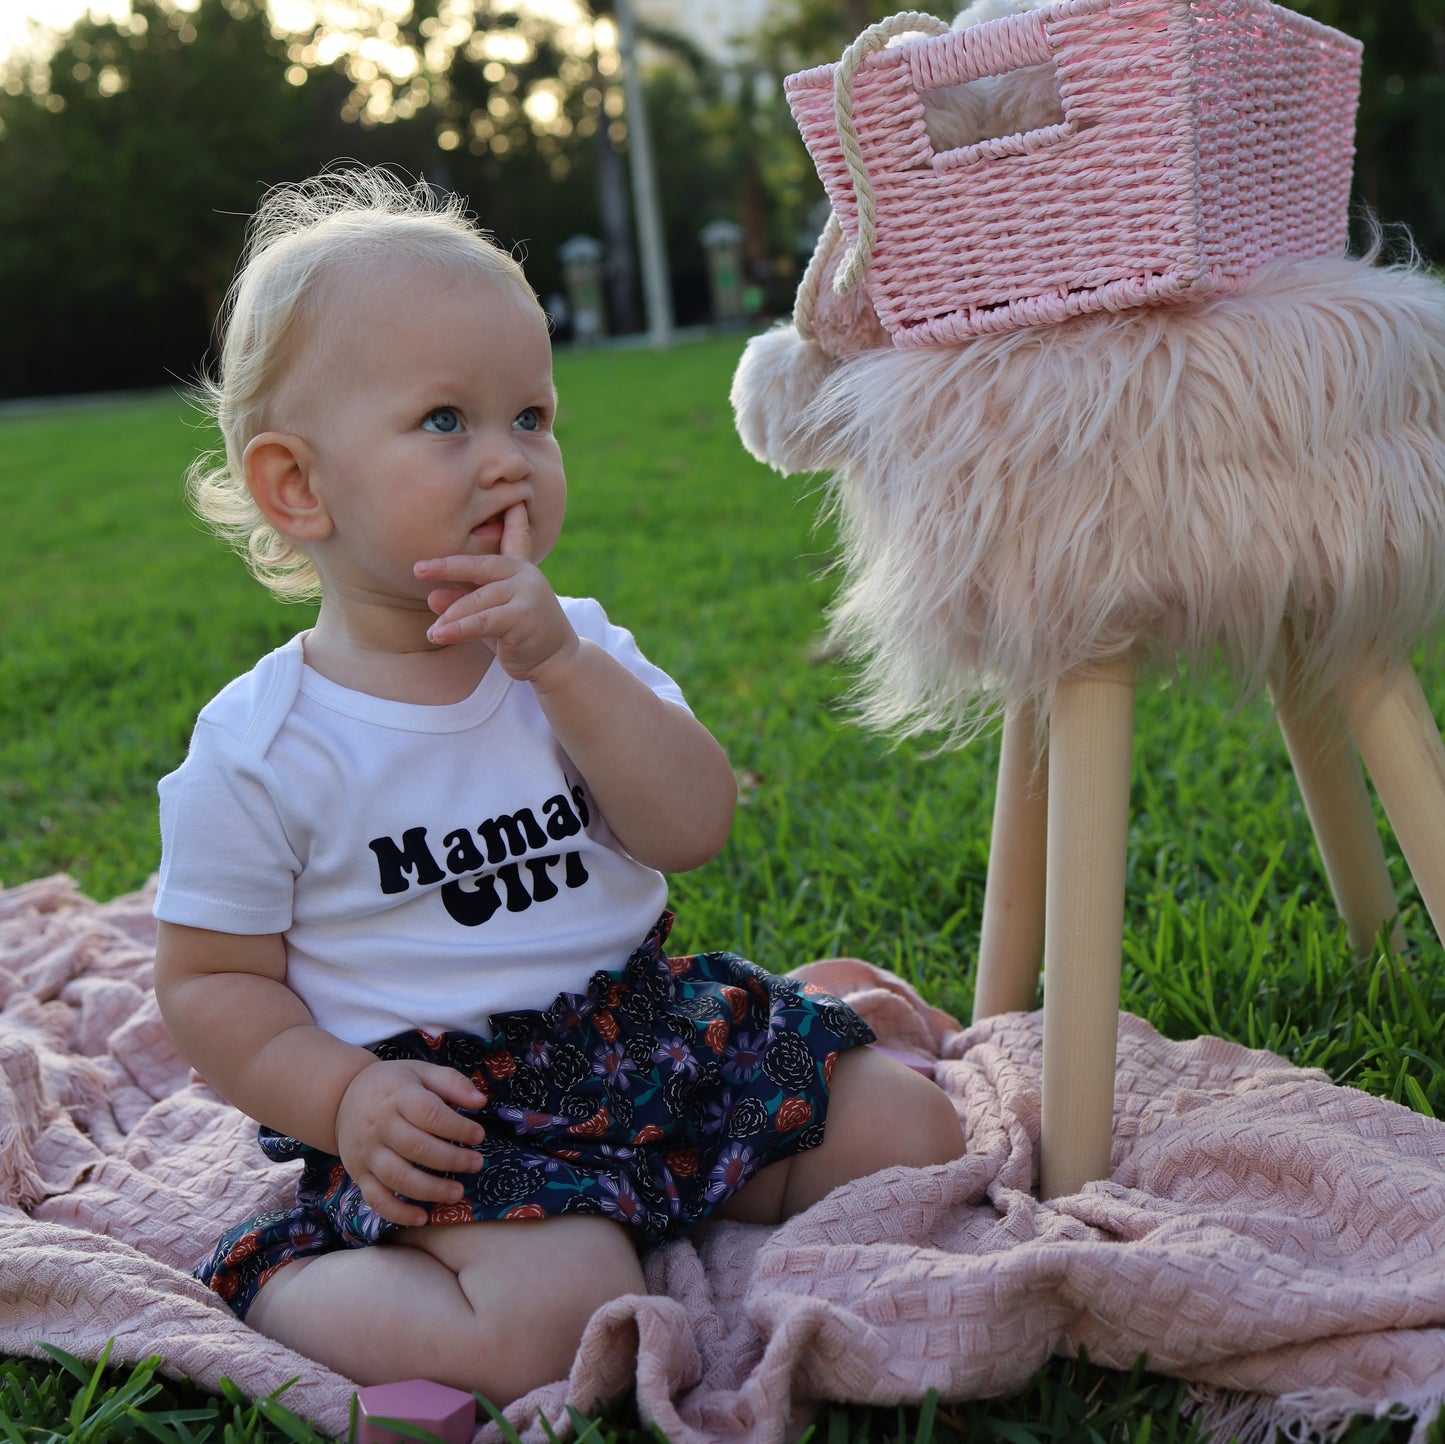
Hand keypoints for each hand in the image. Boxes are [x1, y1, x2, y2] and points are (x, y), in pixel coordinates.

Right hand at [334, 1060, 486, 1226]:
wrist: (343, 1097)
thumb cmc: (393, 1084)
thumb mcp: (422, 1072)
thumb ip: (452, 1083)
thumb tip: (481, 1102)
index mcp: (397, 1095)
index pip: (429, 1113)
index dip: (457, 1127)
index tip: (478, 1136)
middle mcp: (379, 1125)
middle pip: (417, 1148)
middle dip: (451, 1160)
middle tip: (476, 1164)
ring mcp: (367, 1153)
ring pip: (398, 1177)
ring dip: (430, 1189)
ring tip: (457, 1192)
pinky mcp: (358, 1174)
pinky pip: (376, 1199)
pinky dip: (398, 1213)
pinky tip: (422, 1217)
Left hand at [415, 503, 579, 683]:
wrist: (555, 661)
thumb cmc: (519, 635)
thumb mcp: (488, 616)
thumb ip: (464, 603)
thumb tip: (432, 596)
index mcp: (518, 568)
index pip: (514, 537)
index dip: (513, 517)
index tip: (512, 498)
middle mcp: (524, 575)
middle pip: (479, 565)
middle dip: (447, 567)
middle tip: (418, 570)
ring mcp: (526, 593)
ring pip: (477, 600)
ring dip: (451, 616)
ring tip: (431, 631)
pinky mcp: (522, 616)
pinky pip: (482, 621)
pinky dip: (457, 629)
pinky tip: (437, 634)